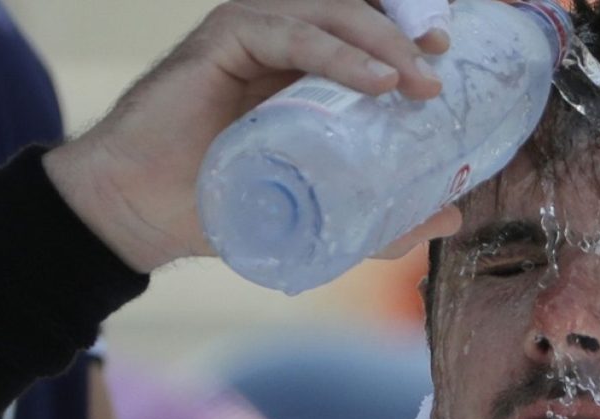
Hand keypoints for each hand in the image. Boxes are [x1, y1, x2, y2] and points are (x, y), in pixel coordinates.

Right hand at [44, 0, 454, 272]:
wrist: (148, 213)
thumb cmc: (228, 204)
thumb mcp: (324, 213)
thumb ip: (385, 216)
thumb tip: (451, 217)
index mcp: (308, 69)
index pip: (370, 32)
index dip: (411, 38)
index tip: (447, 66)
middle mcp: (284, 41)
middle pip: (360, 14)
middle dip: (407, 36)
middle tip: (441, 71)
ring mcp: (254, 33)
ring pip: (333, 15)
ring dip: (383, 43)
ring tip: (420, 82)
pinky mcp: (225, 39)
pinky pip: (291, 33)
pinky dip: (339, 54)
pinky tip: (378, 82)